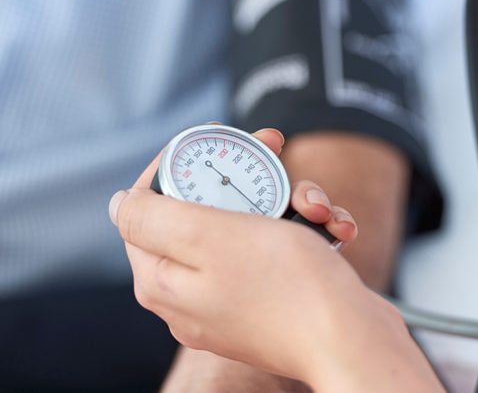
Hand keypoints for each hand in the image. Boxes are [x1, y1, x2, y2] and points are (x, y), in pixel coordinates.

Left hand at [109, 128, 440, 390]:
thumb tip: (121, 203)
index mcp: (163, 278)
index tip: (218, 139)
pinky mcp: (275, 299)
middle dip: (250, 176)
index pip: (149, 203)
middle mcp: (194, 292)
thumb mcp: (209, 237)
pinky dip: (309, 230)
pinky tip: (336, 229)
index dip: (181, 162)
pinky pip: (283, 249)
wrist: (354, 341)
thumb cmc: (288, 287)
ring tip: (318, 208)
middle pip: (207, 209)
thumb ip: (153, 216)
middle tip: (276, 148)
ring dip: (291, 202)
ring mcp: (236, 297)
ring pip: (252, 224)